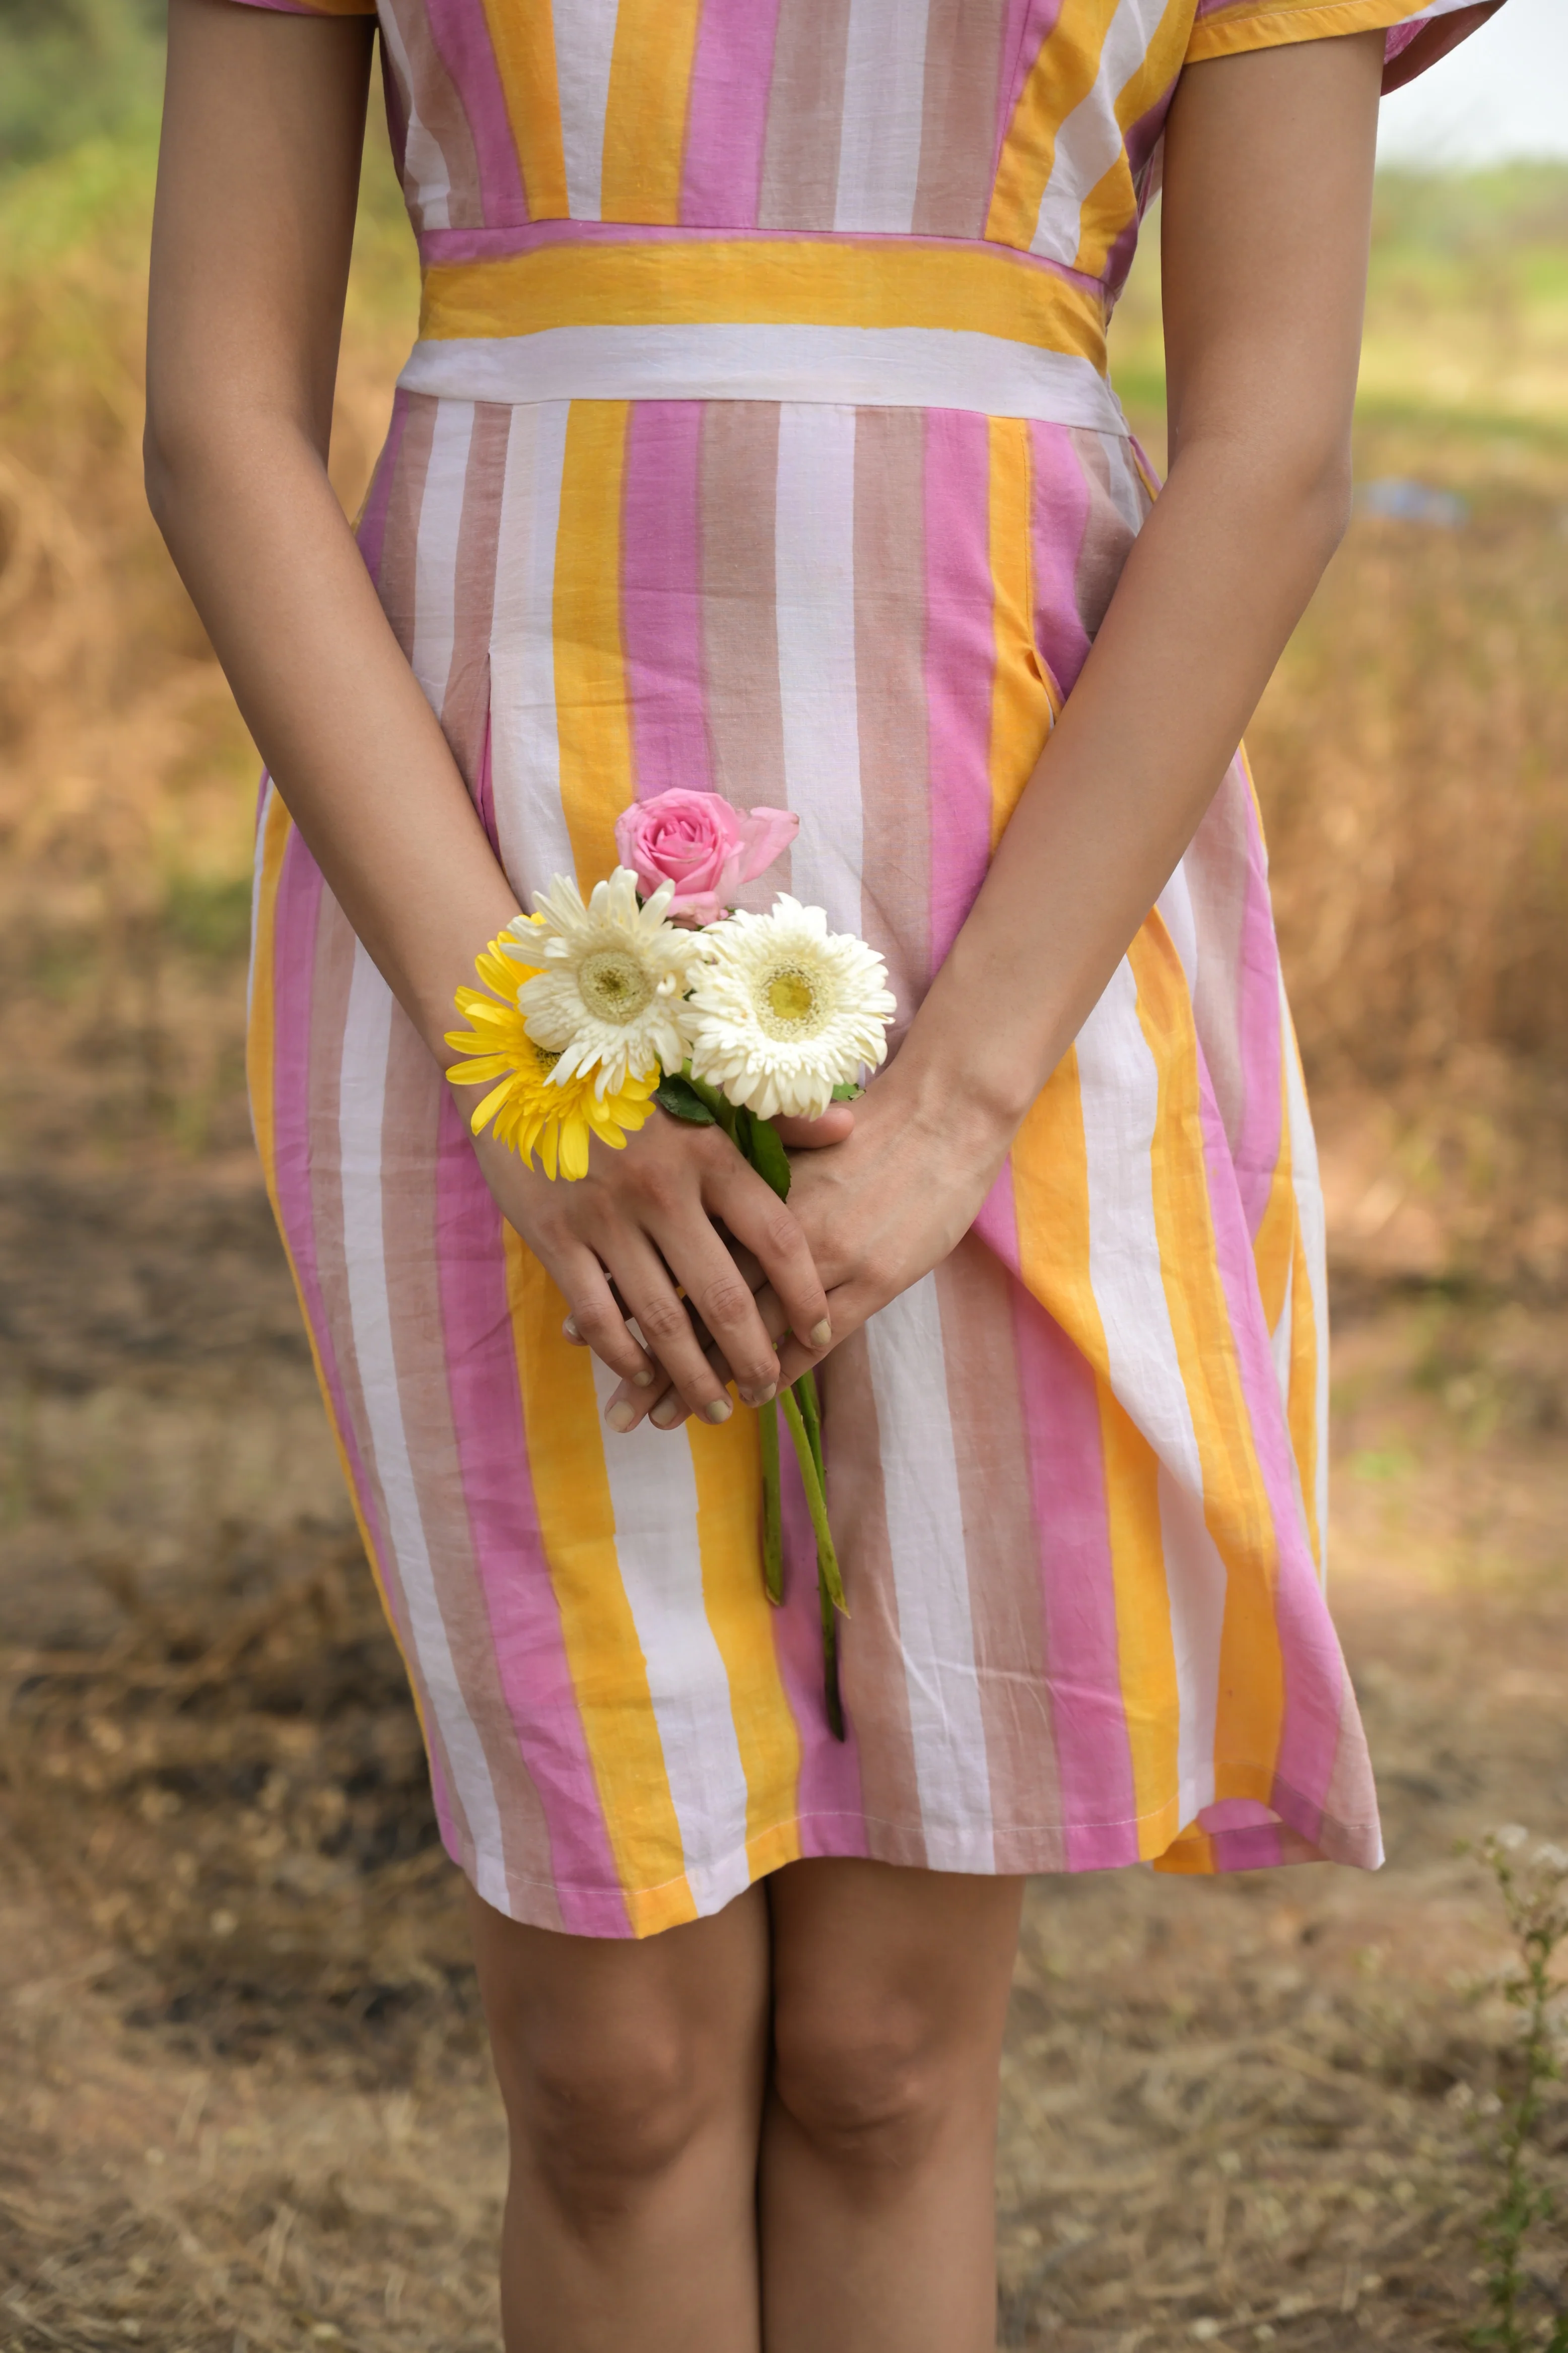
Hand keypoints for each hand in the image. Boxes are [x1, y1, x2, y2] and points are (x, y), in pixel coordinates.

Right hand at [472, 1105, 835, 1428]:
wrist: (518, 1057)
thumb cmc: (625, 1075)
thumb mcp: (703, 1082)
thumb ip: (776, 1114)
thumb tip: (849, 1125)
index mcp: (708, 1153)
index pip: (776, 1237)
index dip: (804, 1295)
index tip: (820, 1334)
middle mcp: (662, 1190)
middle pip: (723, 1295)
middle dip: (752, 1357)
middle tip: (766, 1390)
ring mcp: (605, 1217)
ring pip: (661, 1320)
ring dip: (691, 1375)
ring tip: (715, 1407)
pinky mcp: (554, 1237)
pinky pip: (597, 1315)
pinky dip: (622, 1354)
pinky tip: (642, 1376)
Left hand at [596, 1069, 1012, 1431]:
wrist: (943, 1116)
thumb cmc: (862, 1124)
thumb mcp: (780, 1140)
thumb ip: (728, 1171)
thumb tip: (659, 1194)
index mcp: (746, 1190)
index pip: (670, 1258)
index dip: (626, 1298)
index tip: (579, 1332)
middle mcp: (776, 1230)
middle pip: (700, 1306)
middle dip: (655, 1360)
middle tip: (616, 1403)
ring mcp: (827, 1260)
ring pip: (750, 1334)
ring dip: (705, 1378)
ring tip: (659, 1416)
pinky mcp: (872, 1284)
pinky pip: (814, 1340)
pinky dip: (778, 1370)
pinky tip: (748, 1396)